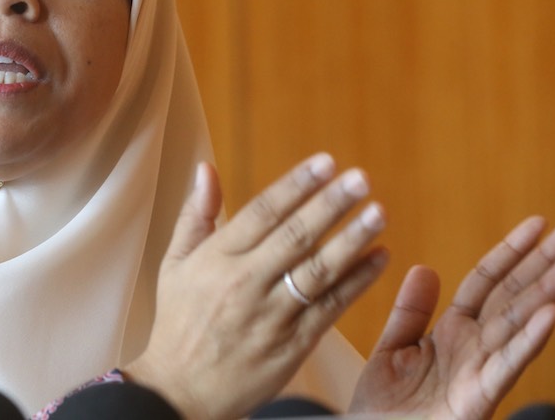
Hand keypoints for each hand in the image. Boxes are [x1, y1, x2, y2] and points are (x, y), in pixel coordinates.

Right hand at [125, 154, 388, 419]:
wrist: (180, 391)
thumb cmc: (179, 322)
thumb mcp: (175, 265)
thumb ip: (197, 215)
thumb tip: (207, 168)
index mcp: (216, 259)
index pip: (262, 212)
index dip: (296, 185)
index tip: (325, 163)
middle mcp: (244, 284)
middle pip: (295, 236)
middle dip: (331, 204)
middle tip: (361, 178)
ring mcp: (270, 316)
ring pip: (317, 271)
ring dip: (352, 240)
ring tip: (378, 213)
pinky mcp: (291, 345)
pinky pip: (330, 308)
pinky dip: (357, 282)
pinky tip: (379, 258)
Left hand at [349, 217, 554, 419]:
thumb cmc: (383, 409)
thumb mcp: (392, 349)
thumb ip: (412, 311)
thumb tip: (425, 267)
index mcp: (452, 334)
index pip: (487, 284)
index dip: (511, 253)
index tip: (537, 223)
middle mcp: (472, 350)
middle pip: (512, 298)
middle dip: (542, 263)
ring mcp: (478, 375)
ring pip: (517, 327)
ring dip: (545, 293)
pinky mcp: (476, 401)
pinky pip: (505, 366)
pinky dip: (528, 340)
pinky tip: (551, 313)